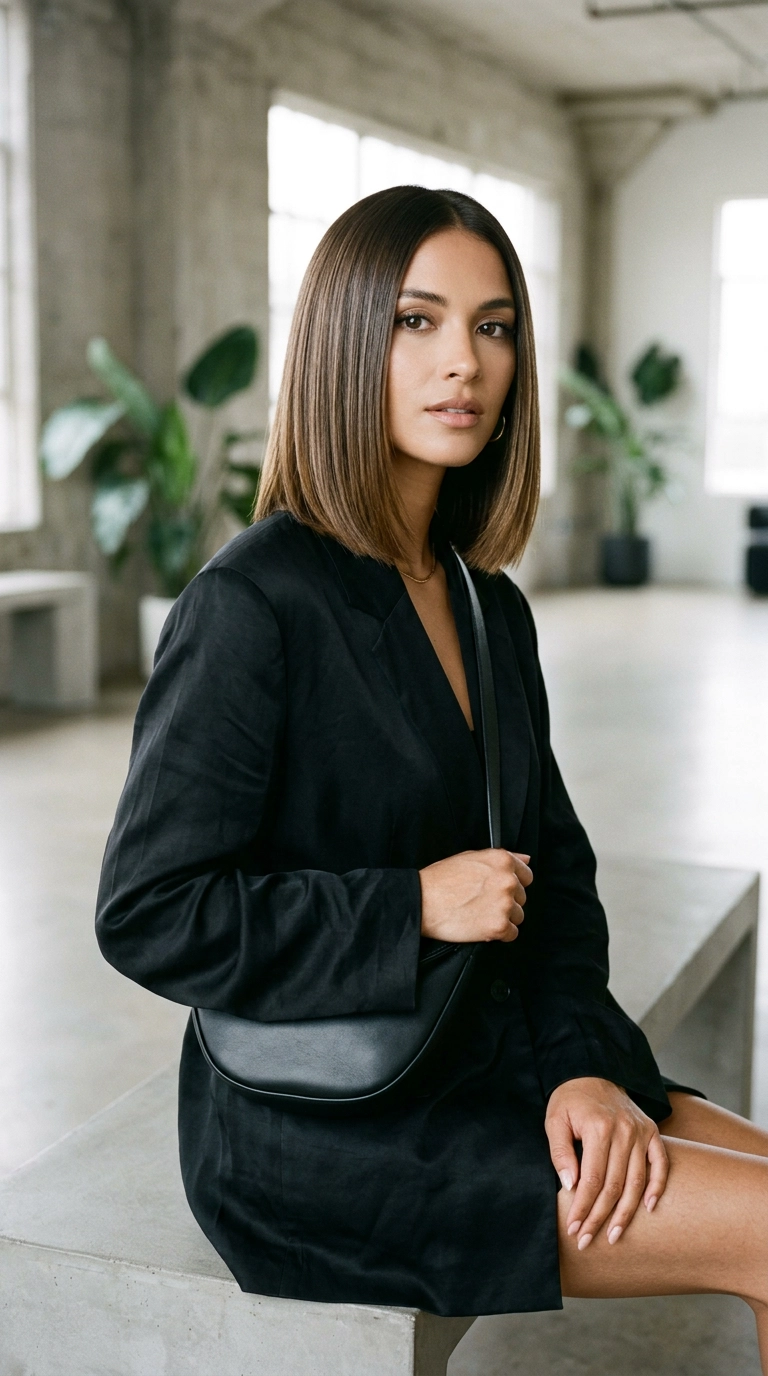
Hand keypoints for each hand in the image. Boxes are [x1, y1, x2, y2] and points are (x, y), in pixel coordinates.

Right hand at [419, 848, 531, 942]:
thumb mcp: (471, 856)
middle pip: (521, 897)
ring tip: (480, 914)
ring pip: (518, 916)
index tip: (500, 890)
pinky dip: (498, 933)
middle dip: (505, 902)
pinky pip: (512, 934)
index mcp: (502, 861)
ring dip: (503, 918)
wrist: (421, 901)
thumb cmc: (440, 879)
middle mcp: (507, 880)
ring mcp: (504, 904)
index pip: (526, 876)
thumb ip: (502, 858)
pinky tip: (481, 925)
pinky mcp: (498, 926)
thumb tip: (525, 859)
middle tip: (482, 903)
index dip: (513, 884)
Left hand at [545, 1077, 668, 1248]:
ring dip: (626, 1213)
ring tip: (614, 1236)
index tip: (574, 1229)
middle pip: (615, 1186)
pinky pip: (660, 1164)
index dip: (583, 1207)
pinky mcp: (652, 1132)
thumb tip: (571, 1186)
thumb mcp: (555, 1120)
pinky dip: (657, 1187)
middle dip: (600, 1217)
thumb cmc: (570, 1100)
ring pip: (637, 1182)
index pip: (592, 1179)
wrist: (593, 1072)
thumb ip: (560, 1152)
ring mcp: (641, 1132)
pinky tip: (649, 1208)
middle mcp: (624, 1131)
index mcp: (599, 1128)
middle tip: (588, 1240)